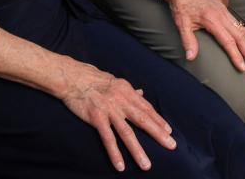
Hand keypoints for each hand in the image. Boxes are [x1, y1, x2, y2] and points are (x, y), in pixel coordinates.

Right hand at [59, 64, 175, 171]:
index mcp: (127, 91)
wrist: (73, 78)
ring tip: (146, 165)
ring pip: (127, 133)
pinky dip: (115, 153)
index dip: (158, 120)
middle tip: (171, 145)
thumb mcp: (115, 82)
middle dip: (158, 134)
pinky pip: (107, 139)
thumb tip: (142, 93)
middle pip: (143, 120)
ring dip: (137, 150)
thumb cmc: (94, 79)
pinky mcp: (97, 119)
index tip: (168, 131)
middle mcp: (121, 101)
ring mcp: (109, 110)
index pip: (146, 108)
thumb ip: (130, 91)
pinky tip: (120, 165)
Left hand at [161, 0, 244, 72]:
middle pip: (240, 36)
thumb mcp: (181, 24)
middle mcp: (222, 15)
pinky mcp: (224, 10)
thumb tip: (191, 57)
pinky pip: (238, 24)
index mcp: (213, 19)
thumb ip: (188, 41)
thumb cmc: (181, 6)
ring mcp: (224, 12)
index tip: (243, 67)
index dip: (236, 55)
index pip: (228, 41)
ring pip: (242, 30)